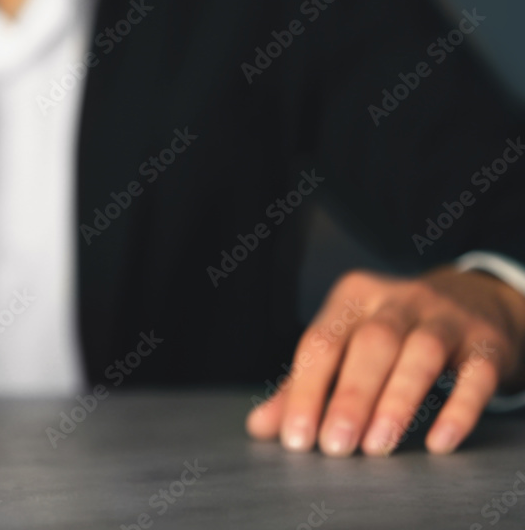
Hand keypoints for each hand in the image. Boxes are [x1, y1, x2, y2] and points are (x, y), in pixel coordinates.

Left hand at [246, 267, 524, 455]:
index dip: (304, 391)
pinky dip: (458, 409)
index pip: (320, 342)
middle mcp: (397, 300)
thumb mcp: (346, 344)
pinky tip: (439, 442)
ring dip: (397, 402)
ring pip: (420, 353)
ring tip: (376, 446)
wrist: (472, 301)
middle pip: (369, 345)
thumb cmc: (392, 333)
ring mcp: (445, 318)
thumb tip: (260, 426)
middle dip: (349, 398)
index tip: (295, 438)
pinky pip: (475, 375)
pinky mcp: (486, 343)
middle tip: (335, 447)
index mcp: (352, 298)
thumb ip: (303, 385)